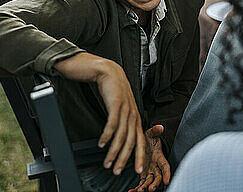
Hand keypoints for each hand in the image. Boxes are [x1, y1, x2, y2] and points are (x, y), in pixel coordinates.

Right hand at [54, 53, 145, 175]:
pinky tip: (102, 144)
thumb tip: (118, 138)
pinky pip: (112, 123)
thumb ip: (122, 121)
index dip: (139, 156)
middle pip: (131, 141)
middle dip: (125, 159)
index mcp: (135, 117)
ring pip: (122, 135)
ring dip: (114, 151)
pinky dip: (107, 135)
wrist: (107, 70)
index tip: (136, 171)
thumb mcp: (121, 107)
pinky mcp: (116, 103)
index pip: (140, 140)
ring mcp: (126, 108)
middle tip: (117, 171)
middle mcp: (133, 114)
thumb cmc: (113, 90)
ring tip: (108, 162)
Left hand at [128, 125, 170, 191]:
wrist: (143, 140)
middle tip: (151, 188)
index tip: (167, 180)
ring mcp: (149, 170)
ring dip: (145, 187)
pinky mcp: (143, 173)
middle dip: (155, 184)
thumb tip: (160, 127)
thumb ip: (155, 131)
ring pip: (149, 181)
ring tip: (139, 191)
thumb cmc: (149, 137)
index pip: (165, 166)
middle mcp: (156, 165)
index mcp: (159, 156)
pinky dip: (137, 188)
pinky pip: (141, 182)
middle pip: (158, 177)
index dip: (167, 174)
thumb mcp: (151, 133)